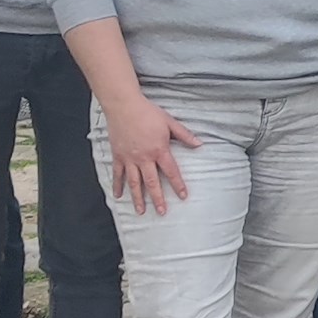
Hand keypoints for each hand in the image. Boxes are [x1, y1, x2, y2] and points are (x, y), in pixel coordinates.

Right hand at [101, 92, 199, 214]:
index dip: (178, 185)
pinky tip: (118, 196)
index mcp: (159, 150)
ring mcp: (129, 158)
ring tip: (141, 211)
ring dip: (138, 198)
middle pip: (152, 182)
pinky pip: (118, 174)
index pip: (171, 171)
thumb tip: (199, 144)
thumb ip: (184, 135)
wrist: (124, 105)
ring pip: (134, 183)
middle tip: (162, 212)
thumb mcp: (170, 122)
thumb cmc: (147, 112)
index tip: (183, 196)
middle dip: (158, 199)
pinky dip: (117, 185)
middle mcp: (144, 158)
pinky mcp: (118, 156)